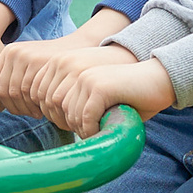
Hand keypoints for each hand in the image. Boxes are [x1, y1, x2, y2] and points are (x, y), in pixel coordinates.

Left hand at [0, 34, 108, 116]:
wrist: (79, 49)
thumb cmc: (52, 66)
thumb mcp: (29, 69)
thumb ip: (12, 83)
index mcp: (7, 52)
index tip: (10, 107)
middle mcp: (13, 52)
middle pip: (0, 89)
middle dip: (12, 107)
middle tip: (27, 113)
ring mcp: (26, 57)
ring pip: (13, 93)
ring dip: (23, 109)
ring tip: (35, 112)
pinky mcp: (39, 64)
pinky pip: (29, 93)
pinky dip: (33, 106)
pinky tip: (41, 109)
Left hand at [9, 44, 145, 122]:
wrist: (156, 78)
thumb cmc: (121, 91)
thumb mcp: (84, 90)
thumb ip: (61, 96)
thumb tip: (35, 114)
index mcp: (59, 63)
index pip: (37, 97)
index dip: (54, 116)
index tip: (75, 122)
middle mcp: (66, 64)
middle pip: (49, 107)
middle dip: (67, 123)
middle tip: (89, 125)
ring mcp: (81, 74)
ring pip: (67, 114)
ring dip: (82, 127)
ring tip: (99, 123)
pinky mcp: (97, 86)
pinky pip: (84, 118)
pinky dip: (93, 130)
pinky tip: (104, 126)